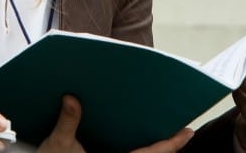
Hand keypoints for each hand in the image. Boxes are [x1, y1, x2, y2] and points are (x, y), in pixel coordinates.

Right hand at [38, 95, 193, 152]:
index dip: (171, 144)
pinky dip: (138, 146)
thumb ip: (67, 122)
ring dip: (153, 147)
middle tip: (182, 129)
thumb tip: (71, 98)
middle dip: (167, 145)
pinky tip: (136, 133)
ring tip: (164, 129)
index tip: (187, 132)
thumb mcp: (58, 144)